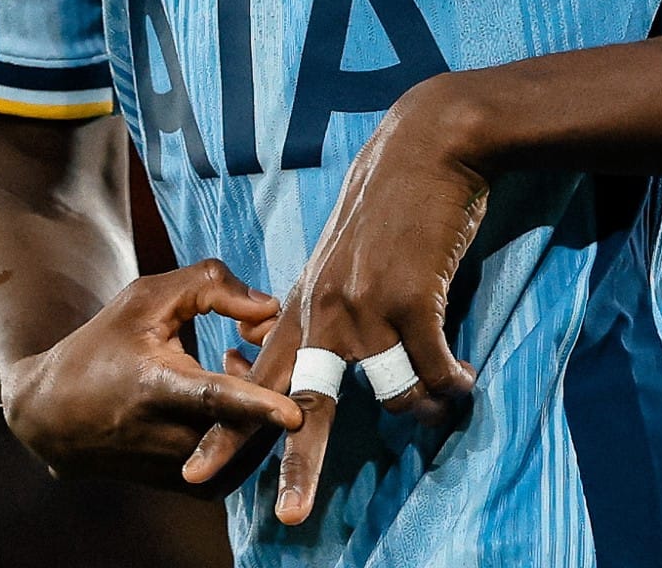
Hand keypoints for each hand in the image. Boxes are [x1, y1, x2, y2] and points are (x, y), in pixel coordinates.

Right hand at [1, 258, 303, 493]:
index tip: (294, 414)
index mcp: (155, 387)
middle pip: (244, 422)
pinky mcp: (186, 486)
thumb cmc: (104, 343)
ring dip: (260, 404)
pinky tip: (229, 394)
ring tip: (234, 361)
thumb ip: (210, 287)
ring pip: (247, 443)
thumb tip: (271, 306)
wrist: (55, 414)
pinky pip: (239, 461)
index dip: (255, 405)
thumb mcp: (147, 298)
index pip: (213, 401)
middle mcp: (168, 438)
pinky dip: (249, 427)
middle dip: (270, 379)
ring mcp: (178, 469)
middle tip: (256, 338)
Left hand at [182, 79, 487, 525]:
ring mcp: (366, 304)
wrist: (427, 144)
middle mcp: (326, 309)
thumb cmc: (392, 198)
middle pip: (304, 404)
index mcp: (306, 301)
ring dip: (421, 409)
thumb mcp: (342, 253)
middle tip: (287, 517)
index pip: (260, 378)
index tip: (197, 470)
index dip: (230, 427)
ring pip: (389, 396)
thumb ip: (323, 301)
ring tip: (443, 402)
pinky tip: (465, 381)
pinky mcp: (410, 296)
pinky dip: (452, 384)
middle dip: (296, 465)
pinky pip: (431, 370)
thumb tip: (305, 347)